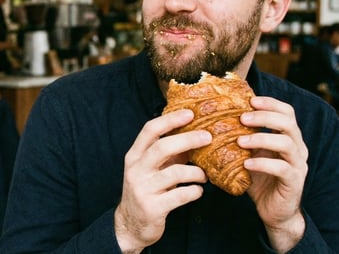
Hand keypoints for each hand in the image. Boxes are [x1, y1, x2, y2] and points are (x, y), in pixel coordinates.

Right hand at [114, 109, 210, 252]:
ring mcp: (143, 189)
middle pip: (162, 148)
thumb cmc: (146, 189)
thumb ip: (167, 152)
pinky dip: (194, 191)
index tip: (190, 113)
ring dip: (196, 172)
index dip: (170, 120)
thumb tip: (194, 133)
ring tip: (204, 175)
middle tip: (208, 137)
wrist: (130, 224)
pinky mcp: (153, 207)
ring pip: (175, 173)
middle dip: (188, 139)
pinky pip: (180, 195)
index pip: (150, 130)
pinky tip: (198, 191)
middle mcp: (136, 169)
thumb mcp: (151, 168)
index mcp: (134, 155)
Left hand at [238, 96, 307, 251]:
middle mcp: (297, 148)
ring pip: (287, 144)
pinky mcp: (294, 182)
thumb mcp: (248, 154)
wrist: (273, 211)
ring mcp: (298, 165)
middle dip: (264, 117)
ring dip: (262, 138)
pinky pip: (282, 169)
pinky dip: (263, 164)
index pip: (287, 112)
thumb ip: (239, 137)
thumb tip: (209, 120)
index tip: (250, 100)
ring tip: (240, 141)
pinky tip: (247, 164)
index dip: (271, 103)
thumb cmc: (258, 179)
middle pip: (288, 123)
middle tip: (242, 117)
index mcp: (288, 137)